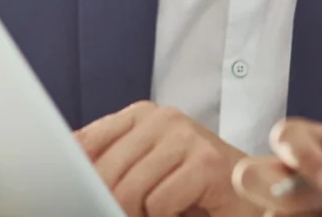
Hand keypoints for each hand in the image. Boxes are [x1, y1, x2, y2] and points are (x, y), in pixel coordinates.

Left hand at [76, 101, 259, 216]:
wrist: (260, 194)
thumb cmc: (195, 190)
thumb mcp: (143, 170)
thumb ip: (108, 164)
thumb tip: (61, 176)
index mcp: (141, 114)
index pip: (83, 144)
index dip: (77, 180)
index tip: (80, 197)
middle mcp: (164, 117)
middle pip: (103, 174)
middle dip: (112, 205)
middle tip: (141, 211)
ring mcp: (187, 136)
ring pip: (128, 190)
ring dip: (141, 215)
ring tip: (164, 211)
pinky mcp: (206, 162)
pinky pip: (158, 203)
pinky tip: (188, 209)